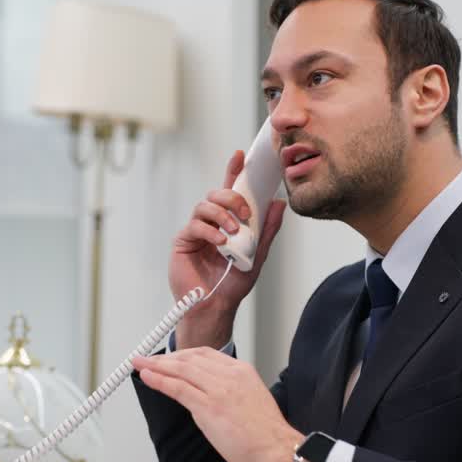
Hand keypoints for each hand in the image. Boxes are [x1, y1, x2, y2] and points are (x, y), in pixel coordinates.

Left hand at [132, 348, 302, 461]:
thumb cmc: (268, 435)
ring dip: (156, 365)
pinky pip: (178, 388)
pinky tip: (147, 377)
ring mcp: (218, 390)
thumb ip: (232, 392)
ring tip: (140, 364)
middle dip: (165, 358)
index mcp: (242, 371)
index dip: (182, 355)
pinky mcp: (209, 407)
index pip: (205, 354)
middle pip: (190, 359)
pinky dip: (159, 380)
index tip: (169, 358)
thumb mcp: (252, 399)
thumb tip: (211, 395)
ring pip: (181, 370)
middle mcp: (229, 375)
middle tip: (147, 359)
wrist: (278, 451)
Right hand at [170, 151, 286, 348]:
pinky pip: (195, 226)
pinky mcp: (183, 241)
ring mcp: (196, 231)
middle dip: (231, 197)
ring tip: (233, 232)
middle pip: (216, 195)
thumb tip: (278, 204)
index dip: (233, 172)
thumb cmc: (233, 283)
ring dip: (222, 215)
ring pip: (204, 206)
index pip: (230, 192)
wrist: (215, 306)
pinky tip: (220, 242)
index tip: (239, 156)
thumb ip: (267, 230)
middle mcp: (211, 223)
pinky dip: (210, 231)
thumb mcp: (257, 254)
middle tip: (244, 212)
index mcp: (228, 222)